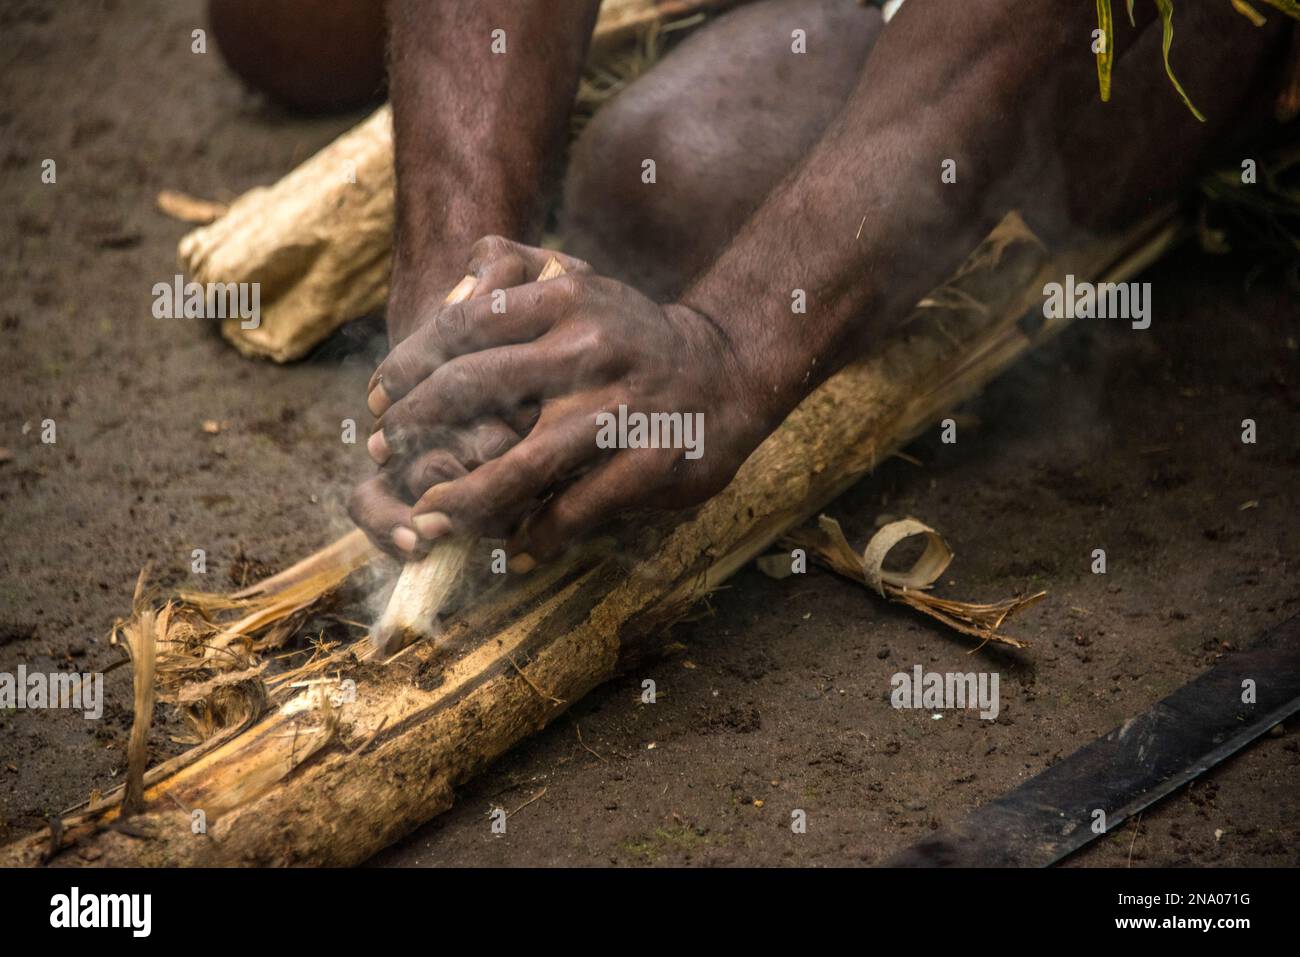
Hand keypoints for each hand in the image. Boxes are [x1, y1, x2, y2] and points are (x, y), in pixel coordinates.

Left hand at [354, 237, 776, 563]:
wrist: (727, 372)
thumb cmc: (631, 333)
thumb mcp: (582, 281)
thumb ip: (514, 270)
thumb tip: (451, 282)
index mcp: (566, 298)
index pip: (462, 327)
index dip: (407, 367)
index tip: (377, 399)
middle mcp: (590, 348)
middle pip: (473, 389)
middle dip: (414, 426)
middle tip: (383, 452)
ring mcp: (620, 409)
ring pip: (518, 466)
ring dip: (462, 498)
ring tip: (427, 515)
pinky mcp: (649, 464)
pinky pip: (574, 511)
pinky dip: (537, 536)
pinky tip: (514, 549)